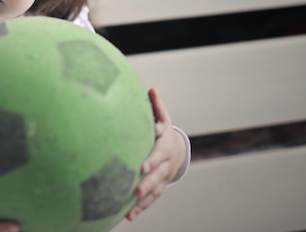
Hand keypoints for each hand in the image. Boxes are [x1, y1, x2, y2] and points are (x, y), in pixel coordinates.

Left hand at [126, 88, 185, 220]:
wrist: (177, 152)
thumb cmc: (163, 131)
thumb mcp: (162, 118)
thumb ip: (156, 105)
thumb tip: (151, 88)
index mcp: (165, 147)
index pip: (159, 155)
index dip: (152, 161)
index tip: (141, 166)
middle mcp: (165, 165)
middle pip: (158, 176)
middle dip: (148, 184)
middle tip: (136, 191)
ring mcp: (163, 178)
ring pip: (155, 191)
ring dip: (143, 202)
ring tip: (130, 210)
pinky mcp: (158, 188)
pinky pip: (151, 200)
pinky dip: (141, 209)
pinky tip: (128, 217)